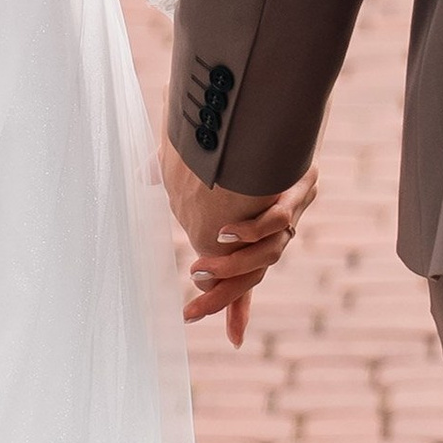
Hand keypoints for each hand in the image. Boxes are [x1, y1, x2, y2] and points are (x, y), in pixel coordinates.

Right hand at [160, 140, 318, 346]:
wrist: (288, 101)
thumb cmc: (244, 130)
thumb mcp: (207, 160)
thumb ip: (179, 172)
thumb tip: (144, 177)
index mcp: (258, 229)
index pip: (246, 276)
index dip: (235, 306)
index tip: (234, 341)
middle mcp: (277, 226)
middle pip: (252, 278)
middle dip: (220, 298)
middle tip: (189, 311)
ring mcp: (290, 209)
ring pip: (265, 258)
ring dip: (231, 267)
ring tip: (200, 269)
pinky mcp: (298, 187)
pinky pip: (275, 224)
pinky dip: (250, 233)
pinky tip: (224, 232)